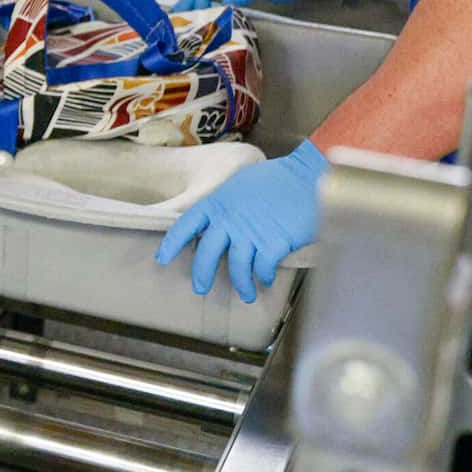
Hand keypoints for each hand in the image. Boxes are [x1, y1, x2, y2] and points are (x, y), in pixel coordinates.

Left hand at [155, 143, 328, 302]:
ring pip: (236, 268)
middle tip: (200, 288)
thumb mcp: (240, 184)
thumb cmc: (277, 178)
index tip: (162, 259)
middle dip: (201, 275)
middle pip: (206, 255)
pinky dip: (263, 277)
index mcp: (217, 203)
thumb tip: (220, 221)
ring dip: (240, 284)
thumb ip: (226, 204)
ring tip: (246, 294)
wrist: (308, 177)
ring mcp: (250, 233)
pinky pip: (262, 269)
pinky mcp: (273, 244)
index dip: (172, 244)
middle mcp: (229, 220)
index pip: (186, 225)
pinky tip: (266, 280)